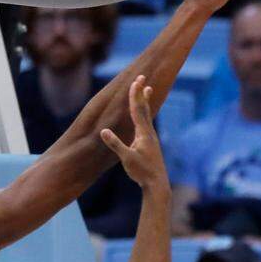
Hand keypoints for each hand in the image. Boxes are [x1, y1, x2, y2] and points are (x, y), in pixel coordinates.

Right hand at [101, 77, 169, 192]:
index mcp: (143, 133)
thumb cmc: (142, 172)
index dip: (135, 95)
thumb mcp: (126, 158)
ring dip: (145, 101)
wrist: (157, 183)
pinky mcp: (150, 144)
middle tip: (142, 77)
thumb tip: (103, 131)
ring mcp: (150, 138)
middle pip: (144, 108)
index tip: (135, 81)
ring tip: (148, 90)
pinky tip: (144, 116)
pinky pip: (146, 123)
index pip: (137, 110)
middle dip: (141, 92)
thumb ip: (115, 144)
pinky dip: (144, 114)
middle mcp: (149, 132)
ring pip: (147, 115)